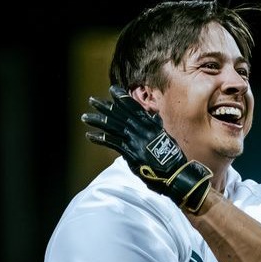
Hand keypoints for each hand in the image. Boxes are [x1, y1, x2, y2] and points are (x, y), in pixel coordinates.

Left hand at [81, 84, 212, 211]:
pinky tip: (90, 135)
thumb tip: (154, 119)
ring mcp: (134, 139)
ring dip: (98, 121)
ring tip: (85, 116)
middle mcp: (141, 128)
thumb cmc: (172, 158)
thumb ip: (156, 127)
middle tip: (92, 100)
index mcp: (149, 124)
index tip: (112, 90)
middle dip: (104, 107)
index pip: (133, 107)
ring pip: (113, 126)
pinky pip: (112, 143)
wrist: (174, 172)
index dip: (122, 97)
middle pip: (119, 114)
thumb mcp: (166, 137)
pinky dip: (100, 139)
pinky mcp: (129, 151)